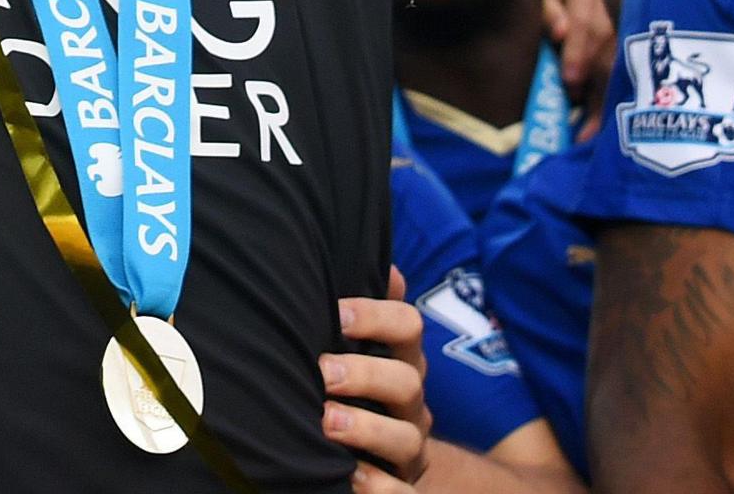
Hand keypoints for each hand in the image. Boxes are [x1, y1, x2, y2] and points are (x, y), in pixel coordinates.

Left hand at [324, 280, 430, 490]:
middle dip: (366, 374)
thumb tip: (377, 263)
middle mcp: (410, 404)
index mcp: (402, 361)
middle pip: (407, 381)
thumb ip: (362, 311)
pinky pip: (402, 493)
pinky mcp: (403, 485)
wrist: (389, 459)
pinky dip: (381, 487)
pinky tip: (350, 477)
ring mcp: (409, 448)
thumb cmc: (361, 390)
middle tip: (323, 372)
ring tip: (326, 422)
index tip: (339, 314)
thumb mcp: (363, 349)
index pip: (408, 328)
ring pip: (406, 438)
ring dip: (366, 429)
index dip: (378, 316)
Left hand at [541, 0, 618, 115]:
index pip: (584, 16)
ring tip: (590, 124)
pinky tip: (600, 118)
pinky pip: (622, 61)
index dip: (577, 49)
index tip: (569, 79)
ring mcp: (624, 5)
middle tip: (577, 107)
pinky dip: (610, 91)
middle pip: (606, 38)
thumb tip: (560, 34)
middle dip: (592, 74)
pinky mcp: (628, 27)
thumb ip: (546, 9)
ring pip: (619, 52)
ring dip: (604, 89)